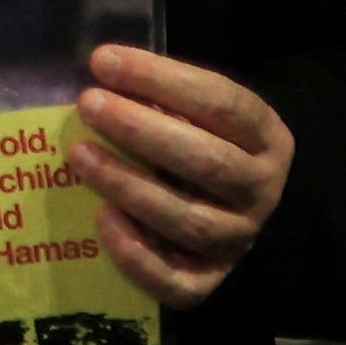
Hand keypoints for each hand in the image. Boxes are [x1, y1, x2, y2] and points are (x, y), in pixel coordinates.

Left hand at [66, 45, 293, 313]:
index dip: (161, 79)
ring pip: (190, 220)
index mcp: (266, 138)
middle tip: (89, 104)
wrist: (224, 209)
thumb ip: (158, 96)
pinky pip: (178, 283)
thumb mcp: (192, 113)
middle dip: (142, 131)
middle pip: (208, 162)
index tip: (103, 61)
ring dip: (129, 185)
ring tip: (79, 154)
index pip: (222, 103)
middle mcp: (261, 190)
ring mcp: (238, 240)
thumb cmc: (193, 143)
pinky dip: (137, 255)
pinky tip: (101, 219)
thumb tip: (98, 73)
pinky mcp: (208, 281)